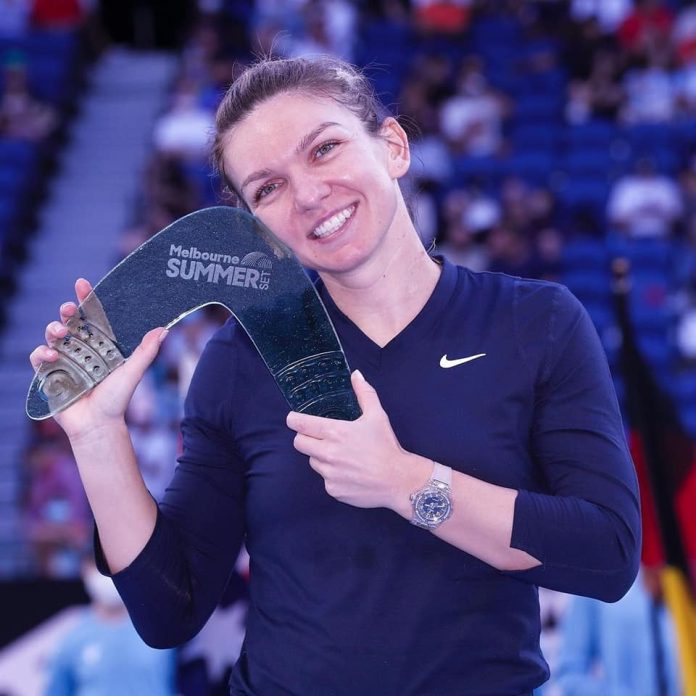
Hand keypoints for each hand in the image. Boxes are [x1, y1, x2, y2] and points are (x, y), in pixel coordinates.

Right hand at [29, 278, 166, 441]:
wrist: (98, 425)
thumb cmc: (117, 399)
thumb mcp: (132, 372)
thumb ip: (146, 351)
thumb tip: (164, 329)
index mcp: (100, 344)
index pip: (92, 316)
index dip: (87, 299)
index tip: (82, 284)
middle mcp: (81, 348)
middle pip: (70, 321)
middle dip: (67, 311)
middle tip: (70, 309)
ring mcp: (64, 359)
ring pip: (52, 335)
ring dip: (54, 329)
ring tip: (61, 334)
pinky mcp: (49, 373)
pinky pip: (39, 357)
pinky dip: (42, 353)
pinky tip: (53, 357)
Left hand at [286, 371, 429, 510]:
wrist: (398, 480)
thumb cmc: (387, 447)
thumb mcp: (377, 416)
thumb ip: (364, 393)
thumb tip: (356, 375)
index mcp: (335, 432)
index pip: (300, 424)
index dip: (294, 420)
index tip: (293, 419)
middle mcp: (328, 453)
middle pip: (299, 443)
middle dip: (305, 438)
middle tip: (318, 436)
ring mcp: (329, 473)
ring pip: (312, 461)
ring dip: (320, 456)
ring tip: (341, 455)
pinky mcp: (333, 489)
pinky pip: (324, 479)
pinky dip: (332, 475)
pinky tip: (348, 472)